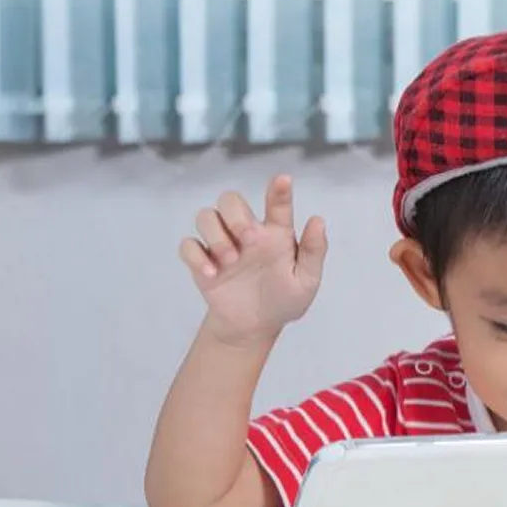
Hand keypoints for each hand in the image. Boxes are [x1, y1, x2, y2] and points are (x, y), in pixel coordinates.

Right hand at [178, 175, 327, 346]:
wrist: (255, 326)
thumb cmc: (284, 298)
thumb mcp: (306, 281)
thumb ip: (314, 252)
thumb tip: (318, 220)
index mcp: (276, 234)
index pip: (277, 205)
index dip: (279, 191)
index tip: (284, 180)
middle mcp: (247, 233)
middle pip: (230, 199)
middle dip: (236, 215)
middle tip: (248, 239)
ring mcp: (222, 245)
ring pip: (206, 215)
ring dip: (216, 235)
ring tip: (231, 261)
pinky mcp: (202, 261)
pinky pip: (188, 244)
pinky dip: (196, 256)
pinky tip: (212, 274)